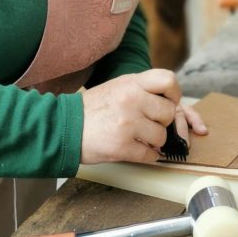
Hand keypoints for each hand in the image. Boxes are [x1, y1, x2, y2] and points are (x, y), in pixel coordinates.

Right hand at [79, 69, 206, 164]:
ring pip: (161, 137)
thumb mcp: (117, 87)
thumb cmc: (92, 109)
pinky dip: (147, 157)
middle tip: (149, 125)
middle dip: (162, 123)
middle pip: (169, 113)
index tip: (170, 102)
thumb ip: (141, 89)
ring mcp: (128, 123)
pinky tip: (135, 150)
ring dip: (154, 142)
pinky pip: (150, 155)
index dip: (174, 93)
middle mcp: (132, 100)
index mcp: (131, 83)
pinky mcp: (122, 146)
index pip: (168, 80)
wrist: (63, 127)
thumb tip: (168, 99)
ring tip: (139, 138)